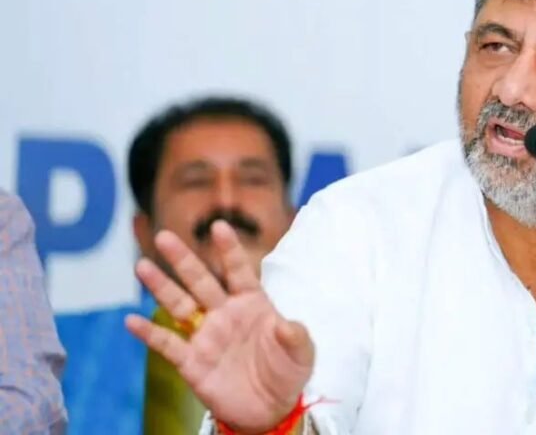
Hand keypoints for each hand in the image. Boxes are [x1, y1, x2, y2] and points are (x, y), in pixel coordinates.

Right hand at [125, 221, 313, 433]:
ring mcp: (206, 336)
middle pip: (200, 280)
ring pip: (179, 305)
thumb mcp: (301, 354)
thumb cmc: (287, 372)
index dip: (229, 249)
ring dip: (161, 287)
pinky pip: (168, 344)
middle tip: (164, 236)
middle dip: (183, 259)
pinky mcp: (192, 362)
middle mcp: (225, 313)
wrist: (271, 410)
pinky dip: (150, 334)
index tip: (218, 225)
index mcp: (252, 303)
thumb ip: (295, 337)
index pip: (238, 270)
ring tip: (142, 266)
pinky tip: (133, 321)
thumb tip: (286, 324)